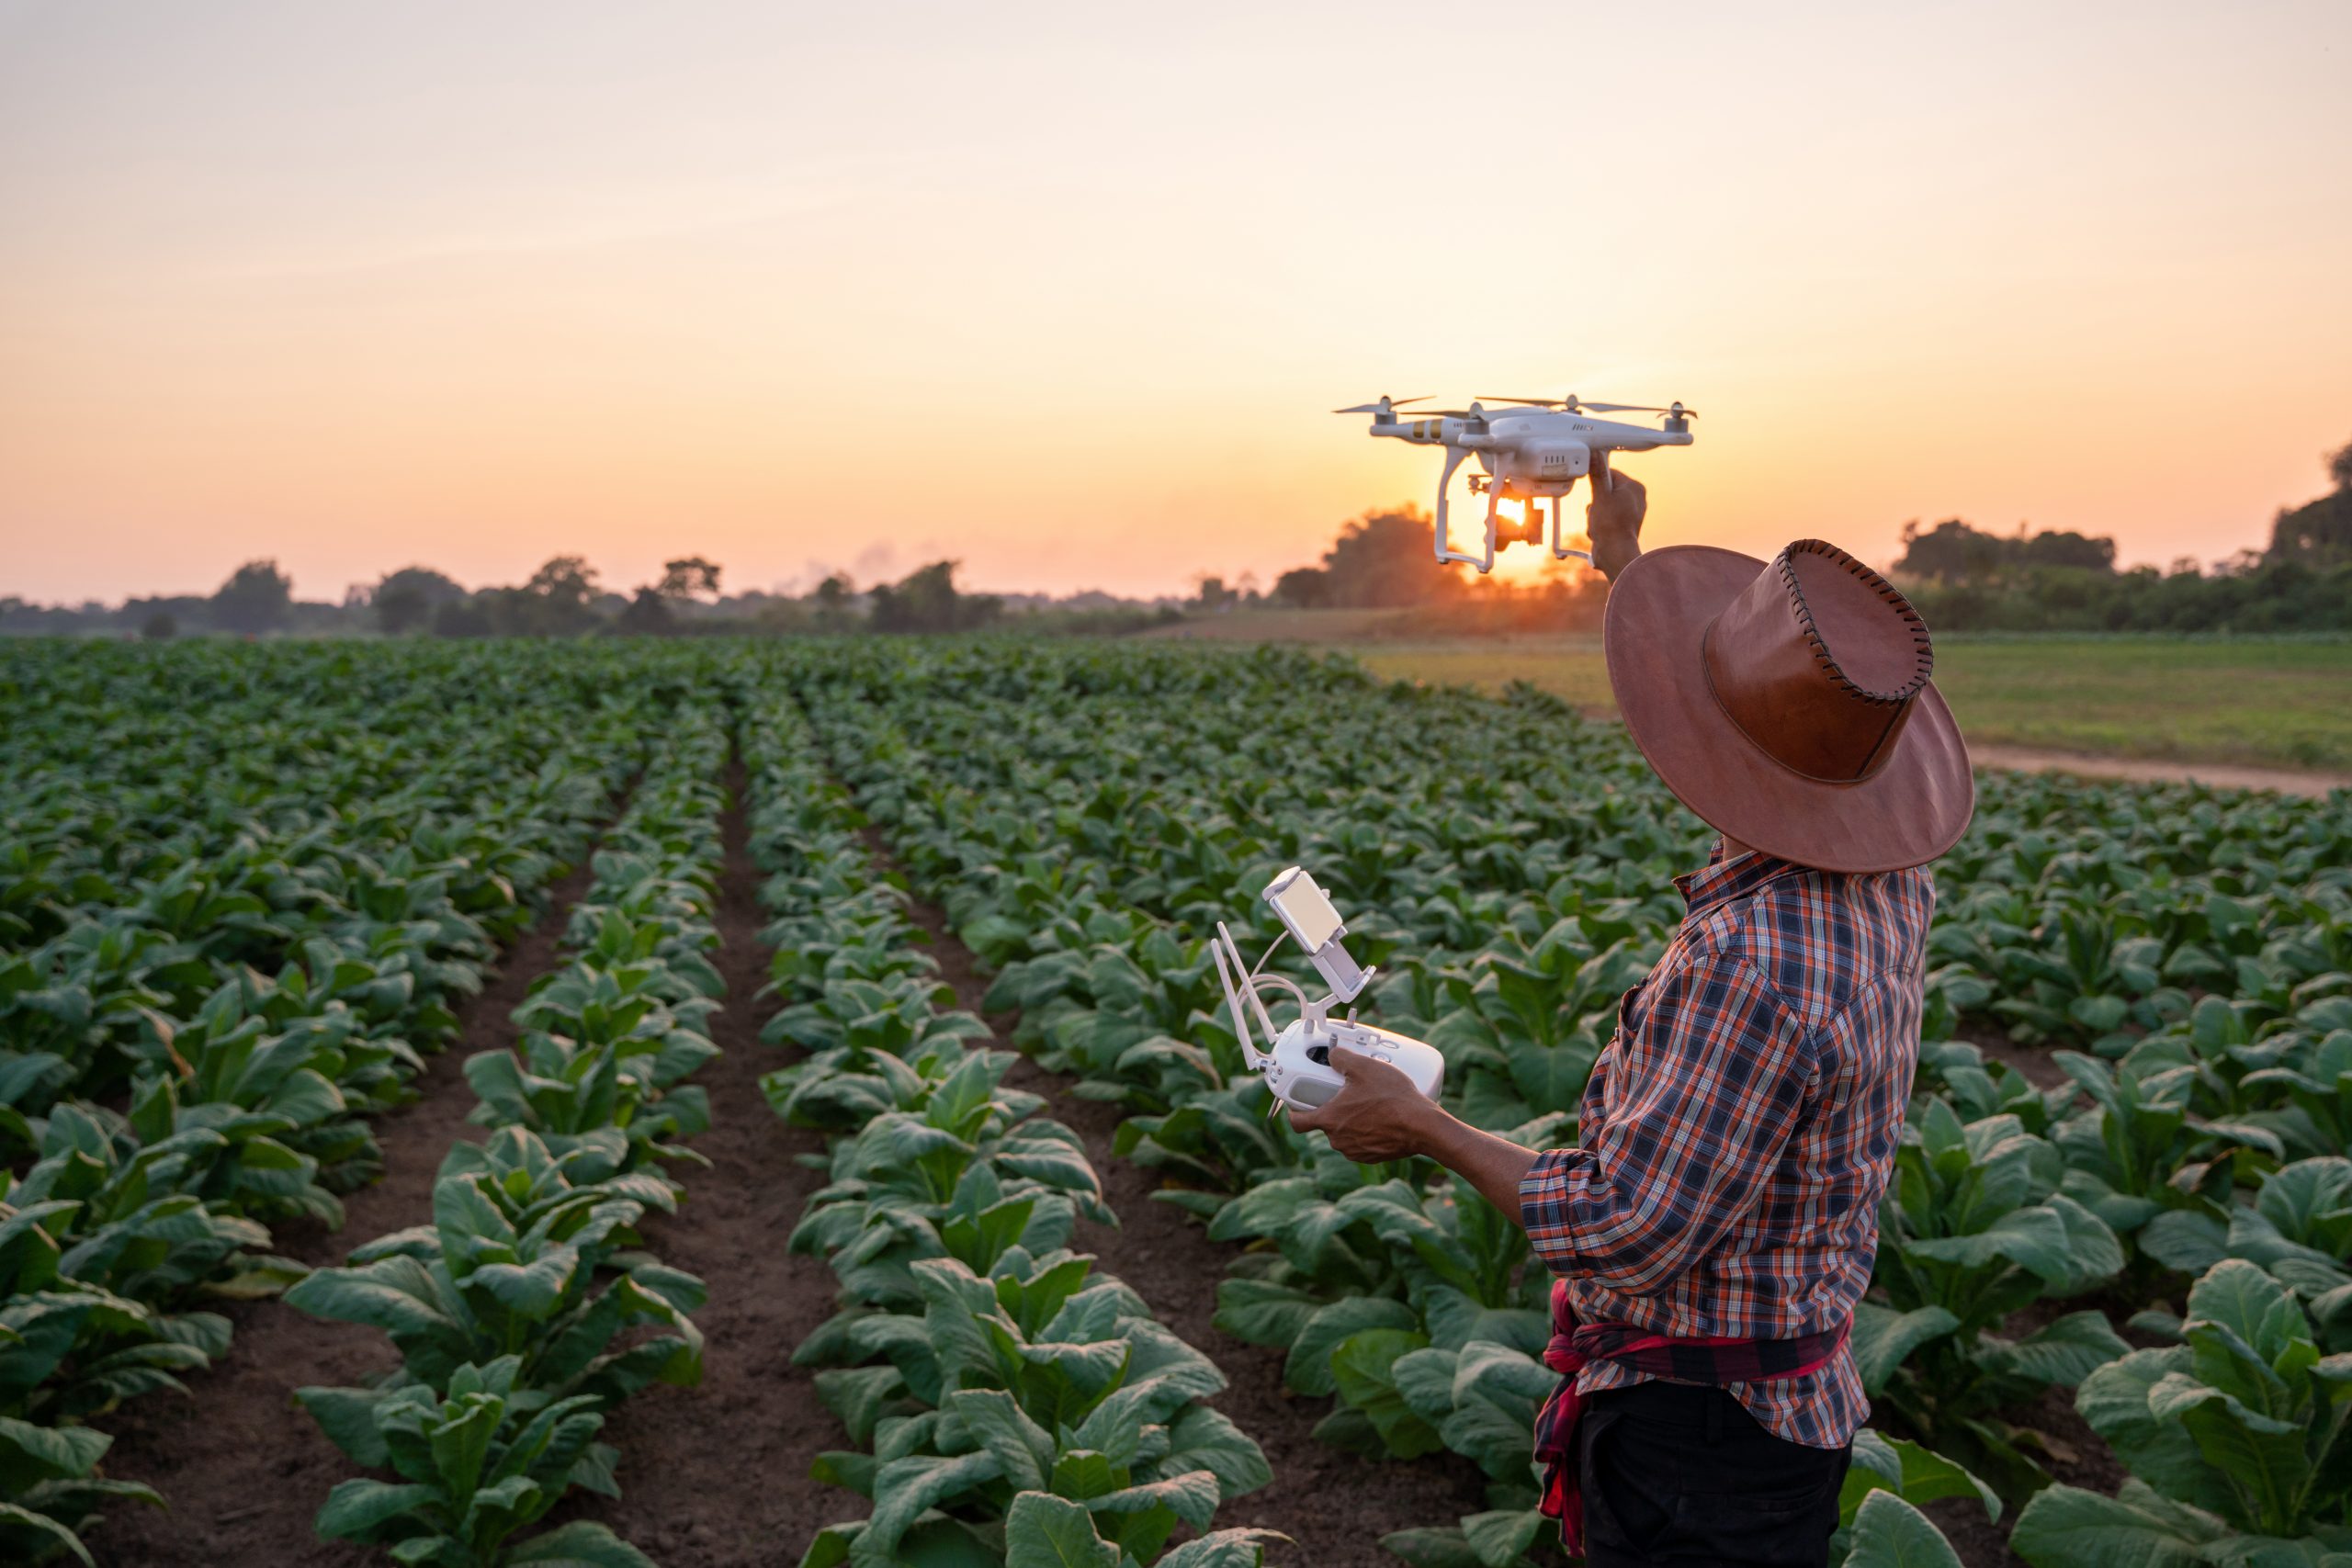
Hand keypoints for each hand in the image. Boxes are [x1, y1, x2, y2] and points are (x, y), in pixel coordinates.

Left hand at [1286, 1047, 1445, 1162]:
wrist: (1422, 1126)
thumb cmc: (1392, 1098)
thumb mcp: (1364, 1067)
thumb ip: (1342, 1058)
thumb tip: (1333, 1055)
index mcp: (1329, 1120)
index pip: (1297, 1122)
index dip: (1294, 1111)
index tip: (1298, 1103)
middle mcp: (1338, 1139)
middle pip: (1324, 1124)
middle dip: (1332, 1110)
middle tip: (1345, 1094)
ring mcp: (1355, 1150)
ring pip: (1343, 1134)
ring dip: (1350, 1121)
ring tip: (1367, 1104)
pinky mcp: (1371, 1156)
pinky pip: (1361, 1142)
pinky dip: (1365, 1132)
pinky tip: (1380, 1118)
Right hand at [1585, 456, 1647, 579]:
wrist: (1615, 554)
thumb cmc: (1611, 526)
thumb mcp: (1600, 496)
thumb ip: (1597, 474)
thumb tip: (1595, 455)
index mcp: (1635, 488)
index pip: (1611, 473)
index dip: (1598, 483)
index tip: (1594, 491)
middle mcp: (1635, 499)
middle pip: (1604, 491)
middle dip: (1595, 503)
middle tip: (1598, 512)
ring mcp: (1629, 513)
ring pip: (1602, 505)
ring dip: (1594, 514)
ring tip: (1598, 523)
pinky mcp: (1622, 525)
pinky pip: (1604, 518)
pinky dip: (1598, 524)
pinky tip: (1599, 531)